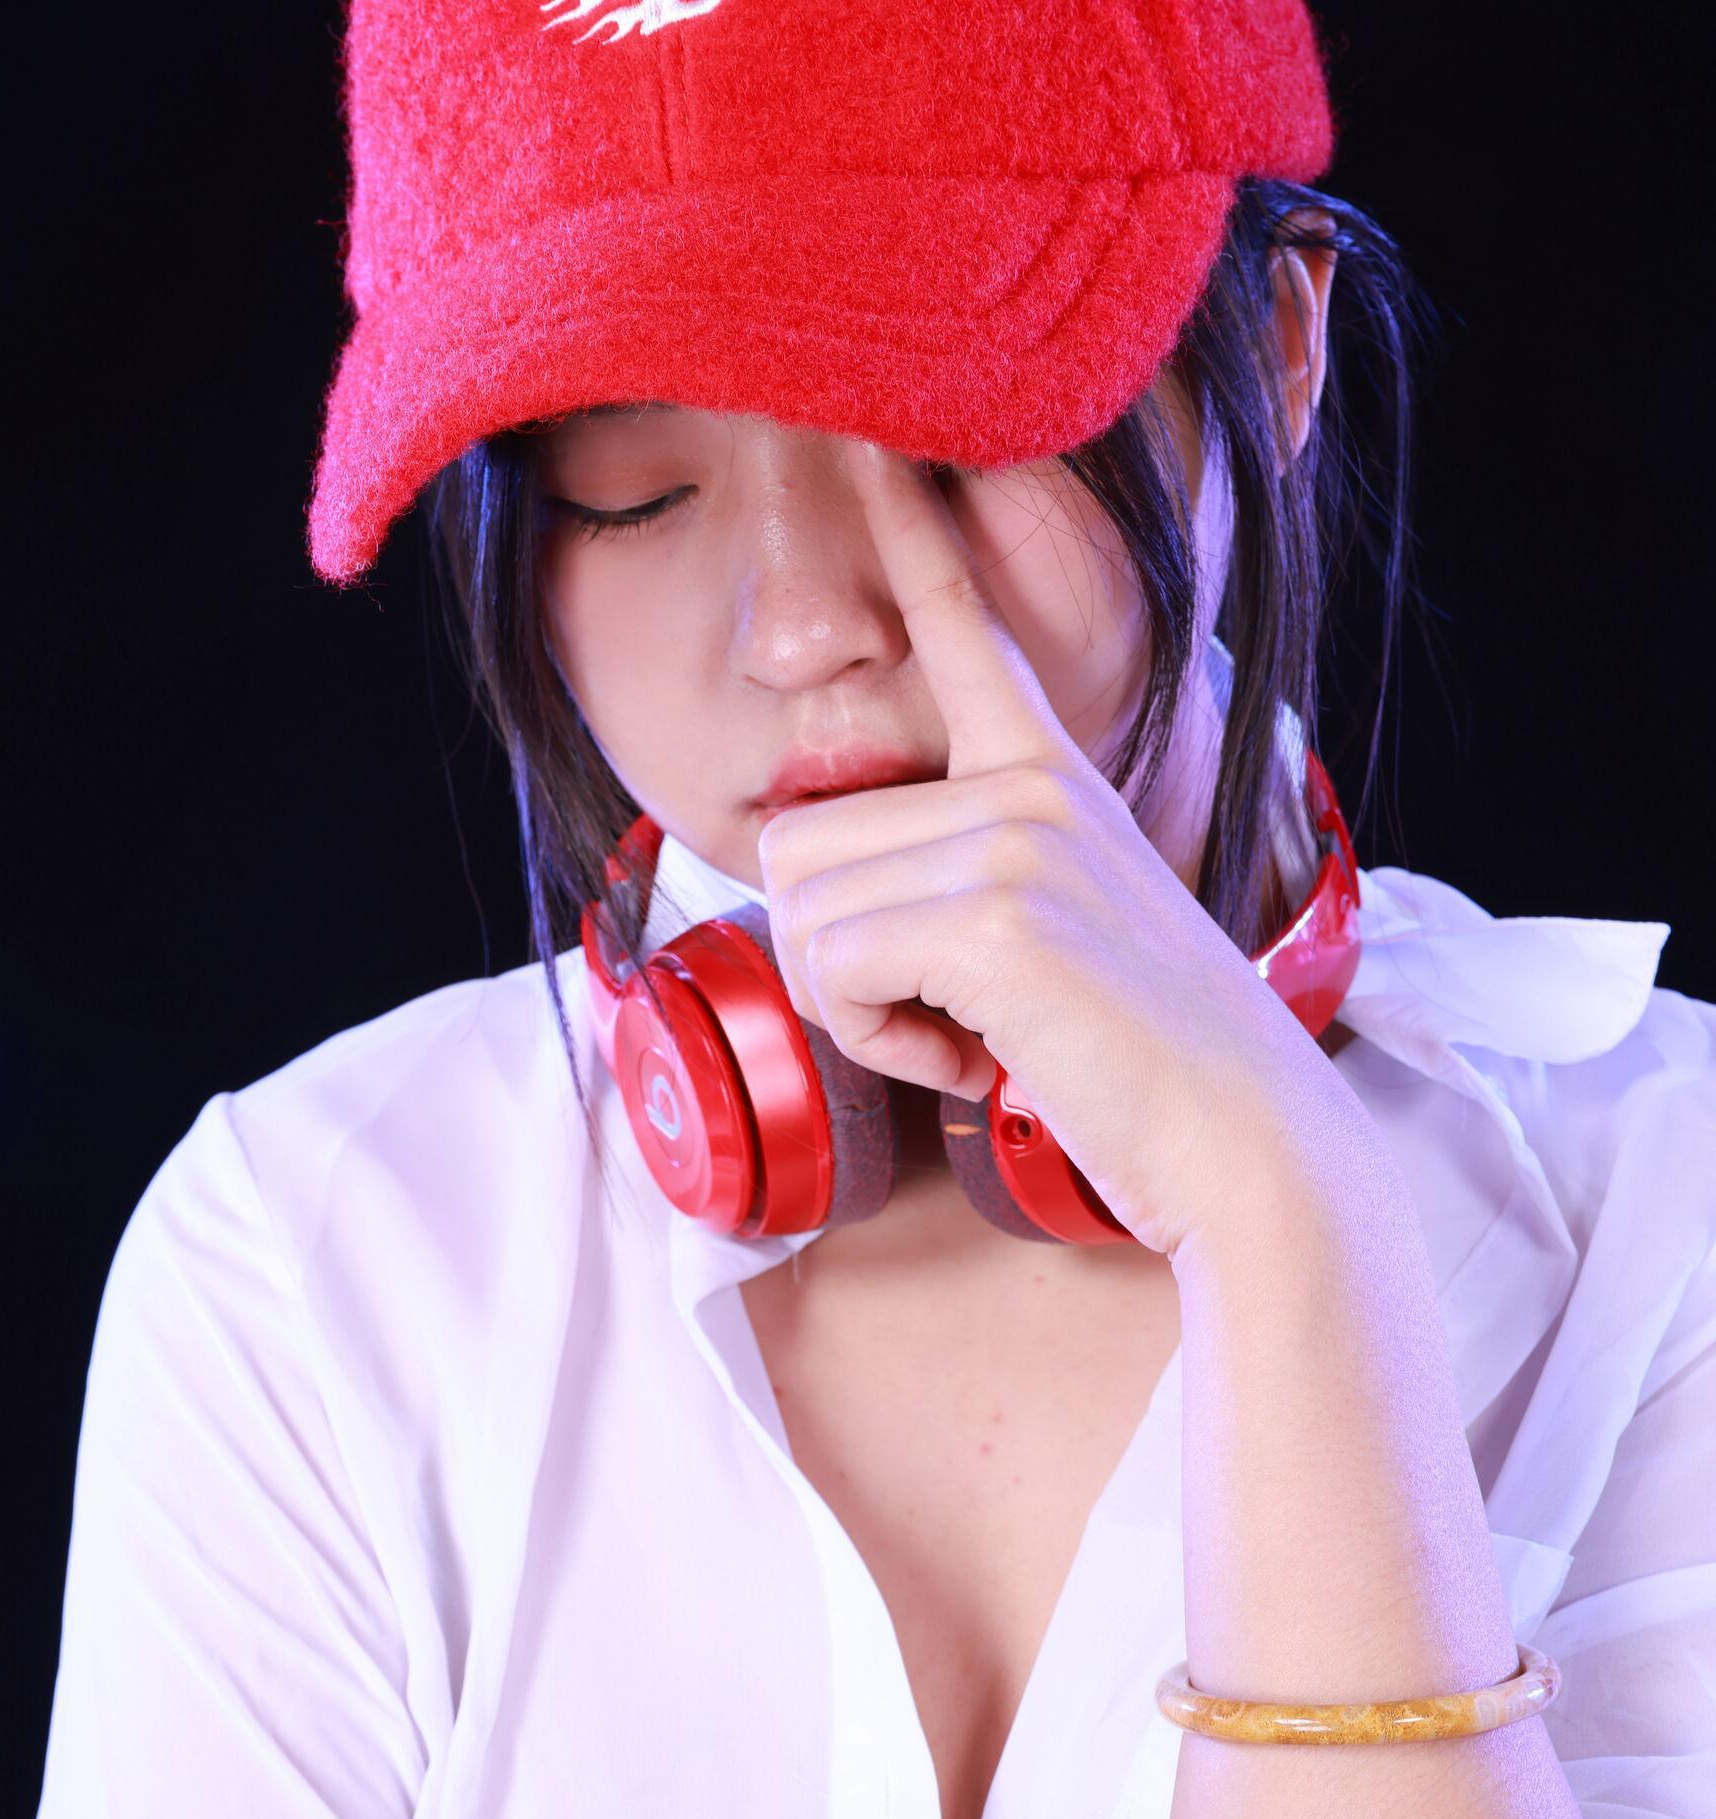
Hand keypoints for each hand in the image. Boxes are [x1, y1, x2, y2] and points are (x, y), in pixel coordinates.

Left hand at [753, 436, 1352, 1260]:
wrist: (1246, 1142)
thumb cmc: (1152, 1068)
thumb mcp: (1066, 941)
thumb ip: (972, 886)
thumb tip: (828, 891)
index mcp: (1053, 778)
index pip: (965, 634)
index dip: (918, 539)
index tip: (879, 448)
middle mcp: (1030, 788)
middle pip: (799, 840)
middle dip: (839, 957)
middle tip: (947, 1010)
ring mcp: (1017, 842)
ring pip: (804, 910)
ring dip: (858, 1005)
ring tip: (973, 1032)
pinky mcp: (999, 918)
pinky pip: (837, 970)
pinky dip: (879, 1041)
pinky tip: (974, 1058)